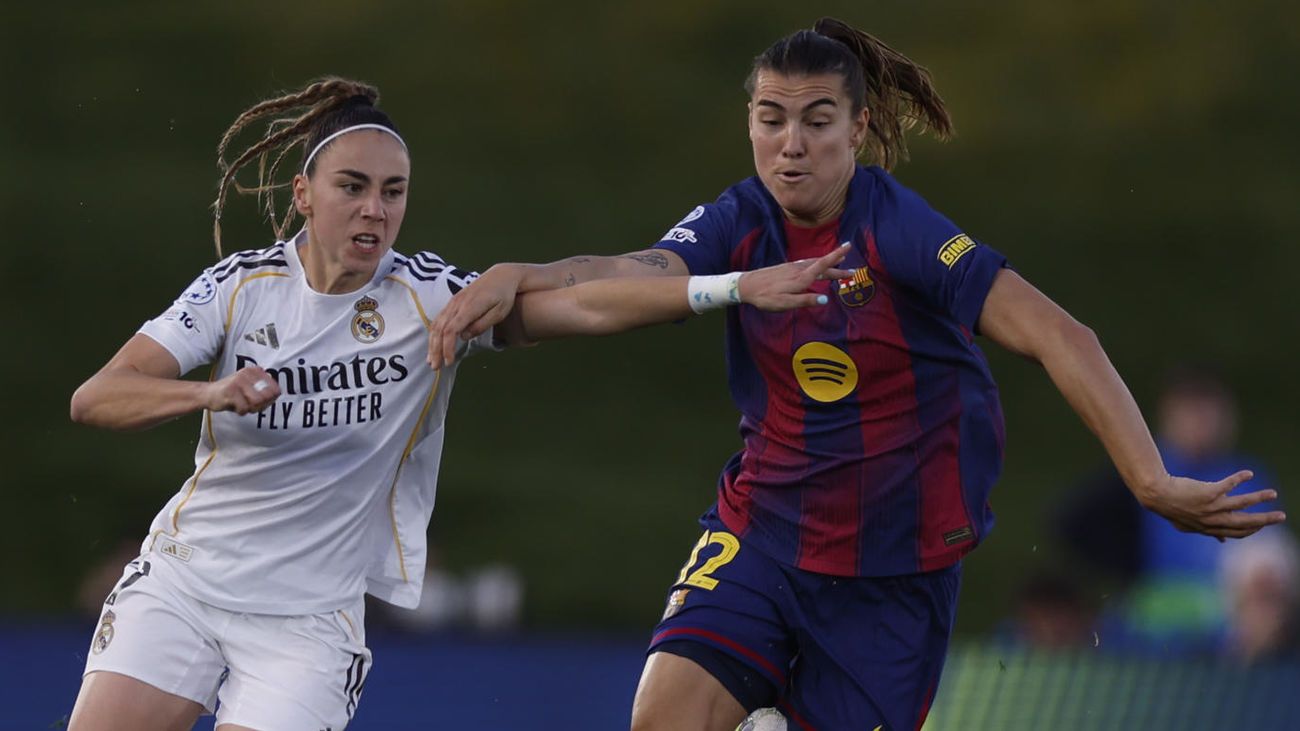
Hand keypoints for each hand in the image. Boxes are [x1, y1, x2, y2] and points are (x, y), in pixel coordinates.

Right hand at [204, 366, 280, 414]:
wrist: (208, 394)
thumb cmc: (233, 394)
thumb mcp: (251, 389)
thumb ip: (265, 391)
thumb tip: (277, 393)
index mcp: (256, 371)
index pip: (275, 390)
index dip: (270, 401)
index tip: (260, 402)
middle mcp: (248, 373)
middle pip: (267, 397)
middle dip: (260, 406)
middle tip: (249, 405)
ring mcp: (239, 381)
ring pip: (256, 403)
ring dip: (250, 409)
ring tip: (241, 405)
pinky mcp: (230, 390)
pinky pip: (244, 408)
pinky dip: (240, 411)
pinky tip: (233, 406)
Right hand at [427, 263, 526, 368]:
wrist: (501, 276)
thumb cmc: (503, 296)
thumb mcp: (499, 312)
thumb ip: (481, 324)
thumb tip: (464, 336)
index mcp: (469, 307)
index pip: (451, 330)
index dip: (447, 348)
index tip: (449, 362)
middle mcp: (457, 304)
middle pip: (440, 329)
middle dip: (436, 349)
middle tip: (435, 367)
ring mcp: (453, 302)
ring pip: (437, 324)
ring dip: (432, 343)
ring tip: (431, 360)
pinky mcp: (453, 302)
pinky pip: (439, 319)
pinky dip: (435, 334)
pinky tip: (434, 345)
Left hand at [737, 243, 853, 310]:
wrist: (746, 285)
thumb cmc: (765, 297)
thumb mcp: (785, 303)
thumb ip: (805, 301)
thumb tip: (825, 299)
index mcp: (801, 278)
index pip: (823, 265)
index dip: (836, 256)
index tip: (848, 247)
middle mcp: (798, 270)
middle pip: (822, 266)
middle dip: (838, 267)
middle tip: (853, 271)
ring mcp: (792, 267)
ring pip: (814, 263)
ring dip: (828, 263)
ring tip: (840, 261)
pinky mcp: (786, 267)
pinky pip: (806, 263)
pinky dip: (816, 263)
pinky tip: (817, 264)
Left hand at [1137, 471, 1285, 539]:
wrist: (1156, 494)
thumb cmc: (1171, 508)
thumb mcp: (1187, 526)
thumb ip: (1207, 532)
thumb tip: (1223, 541)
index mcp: (1209, 528)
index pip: (1237, 533)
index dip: (1253, 530)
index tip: (1265, 525)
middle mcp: (1212, 520)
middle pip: (1245, 522)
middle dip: (1265, 520)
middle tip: (1281, 516)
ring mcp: (1211, 506)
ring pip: (1242, 503)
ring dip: (1260, 498)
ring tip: (1273, 493)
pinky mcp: (1208, 492)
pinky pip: (1229, 485)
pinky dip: (1240, 479)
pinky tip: (1249, 474)